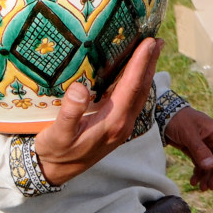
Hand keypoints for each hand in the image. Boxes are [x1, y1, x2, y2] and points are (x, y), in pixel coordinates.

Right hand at [34, 37, 161, 185]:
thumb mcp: (57, 135)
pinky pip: (132, 99)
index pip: (132, 87)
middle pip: (142, 88)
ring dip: (146, 71)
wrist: (55, 172)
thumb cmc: (55, 152)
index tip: (149, 43)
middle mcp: (123, 123)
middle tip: (157, 40)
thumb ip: (69, 114)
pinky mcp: (117, 125)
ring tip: (152, 51)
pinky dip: (136, 81)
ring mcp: (122, 125)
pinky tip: (133, 72)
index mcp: (113, 123)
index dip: (141, 63)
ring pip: (140, 94)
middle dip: (150, 63)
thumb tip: (80, 89)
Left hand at [164, 107, 212, 190]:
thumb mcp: (190, 134)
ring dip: (207, 177)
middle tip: (210, 187)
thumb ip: (200, 150)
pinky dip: (198, 174)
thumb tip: (210, 166)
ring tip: (201, 188)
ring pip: (210, 165)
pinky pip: (200, 165)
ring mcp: (204, 147)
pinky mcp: (195, 151)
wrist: (163, 115)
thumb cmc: (179, 120)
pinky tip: (193, 182)